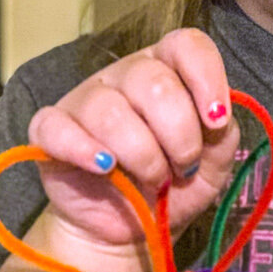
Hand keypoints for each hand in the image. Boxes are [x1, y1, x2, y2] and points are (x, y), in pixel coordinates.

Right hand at [26, 28, 239, 253]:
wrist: (134, 226)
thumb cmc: (175, 184)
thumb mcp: (214, 162)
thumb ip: (223, 134)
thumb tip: (216, 117)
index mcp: (169, 71)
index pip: (187, 45)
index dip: (206, 78)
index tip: (216, 121)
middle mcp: (125, 76)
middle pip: (154, 83)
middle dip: (179, 136)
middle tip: (183, 167)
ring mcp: (84, 99)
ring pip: (111, 111)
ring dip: (143, 155)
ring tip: (153, 179)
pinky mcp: (50, 131)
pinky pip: (57, 128)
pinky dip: (83, 150)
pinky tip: (105, 167)